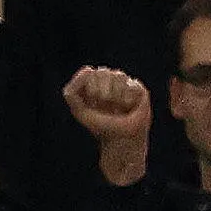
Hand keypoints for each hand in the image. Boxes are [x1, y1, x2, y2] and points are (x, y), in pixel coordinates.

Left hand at [63, 66, 152, 184]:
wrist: (121, 141)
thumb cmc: (100, 127)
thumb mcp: (80, 112)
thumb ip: (72, 92)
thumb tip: (87, 69)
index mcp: (94, 84)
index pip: (89, 73)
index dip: (89, 87)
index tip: (92, 103)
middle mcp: (109, 81)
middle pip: (103, 72)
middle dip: (102, 92)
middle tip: (106, 106)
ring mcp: (124, 84)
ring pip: (118, 76)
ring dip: (115, 96)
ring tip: (118, 109)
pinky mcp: (139, 89)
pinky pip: (131, 85)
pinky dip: (127, 99)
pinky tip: (128, 107)